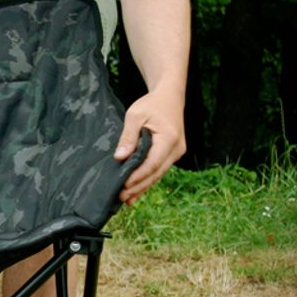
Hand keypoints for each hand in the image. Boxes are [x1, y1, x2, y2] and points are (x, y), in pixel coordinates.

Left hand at [113, 88, 185, 204]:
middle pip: (156, 173)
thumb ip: (128, 137)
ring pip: (158, 174)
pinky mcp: (173, 154)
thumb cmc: (151, 104)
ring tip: (127, 199)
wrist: (170, 97)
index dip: (138, 177)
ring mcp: (177, 152)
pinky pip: (159, 169)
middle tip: (122, 198)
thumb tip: (120, 157)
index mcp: (169, 138)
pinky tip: (137, 191)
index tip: (123, 185)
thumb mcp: (135, 115)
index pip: (152, 163)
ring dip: (143, 187)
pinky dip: (148, 179)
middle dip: (139, 187)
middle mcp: (176, 148)